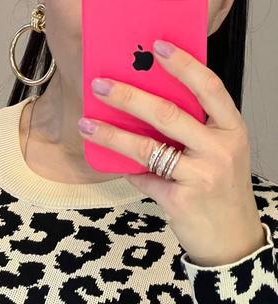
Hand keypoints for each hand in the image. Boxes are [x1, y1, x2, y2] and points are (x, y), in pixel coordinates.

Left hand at [77, 39, 266, 266]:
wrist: (231, 239)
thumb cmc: (221, 190)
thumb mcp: (222, 153)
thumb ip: (196, 131)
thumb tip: (145, 109)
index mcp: (232, 129)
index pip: (209, 87)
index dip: (183, 65)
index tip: (157, 47)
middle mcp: (219, 149)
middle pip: (169, 114)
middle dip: (129, 97)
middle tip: (101, 85)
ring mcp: (200, 176)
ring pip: (147, 148)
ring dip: (112, 136)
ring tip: (87, 125)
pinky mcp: (180, 201)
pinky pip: (144, 180)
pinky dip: (130, 172)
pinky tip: (118, 166)